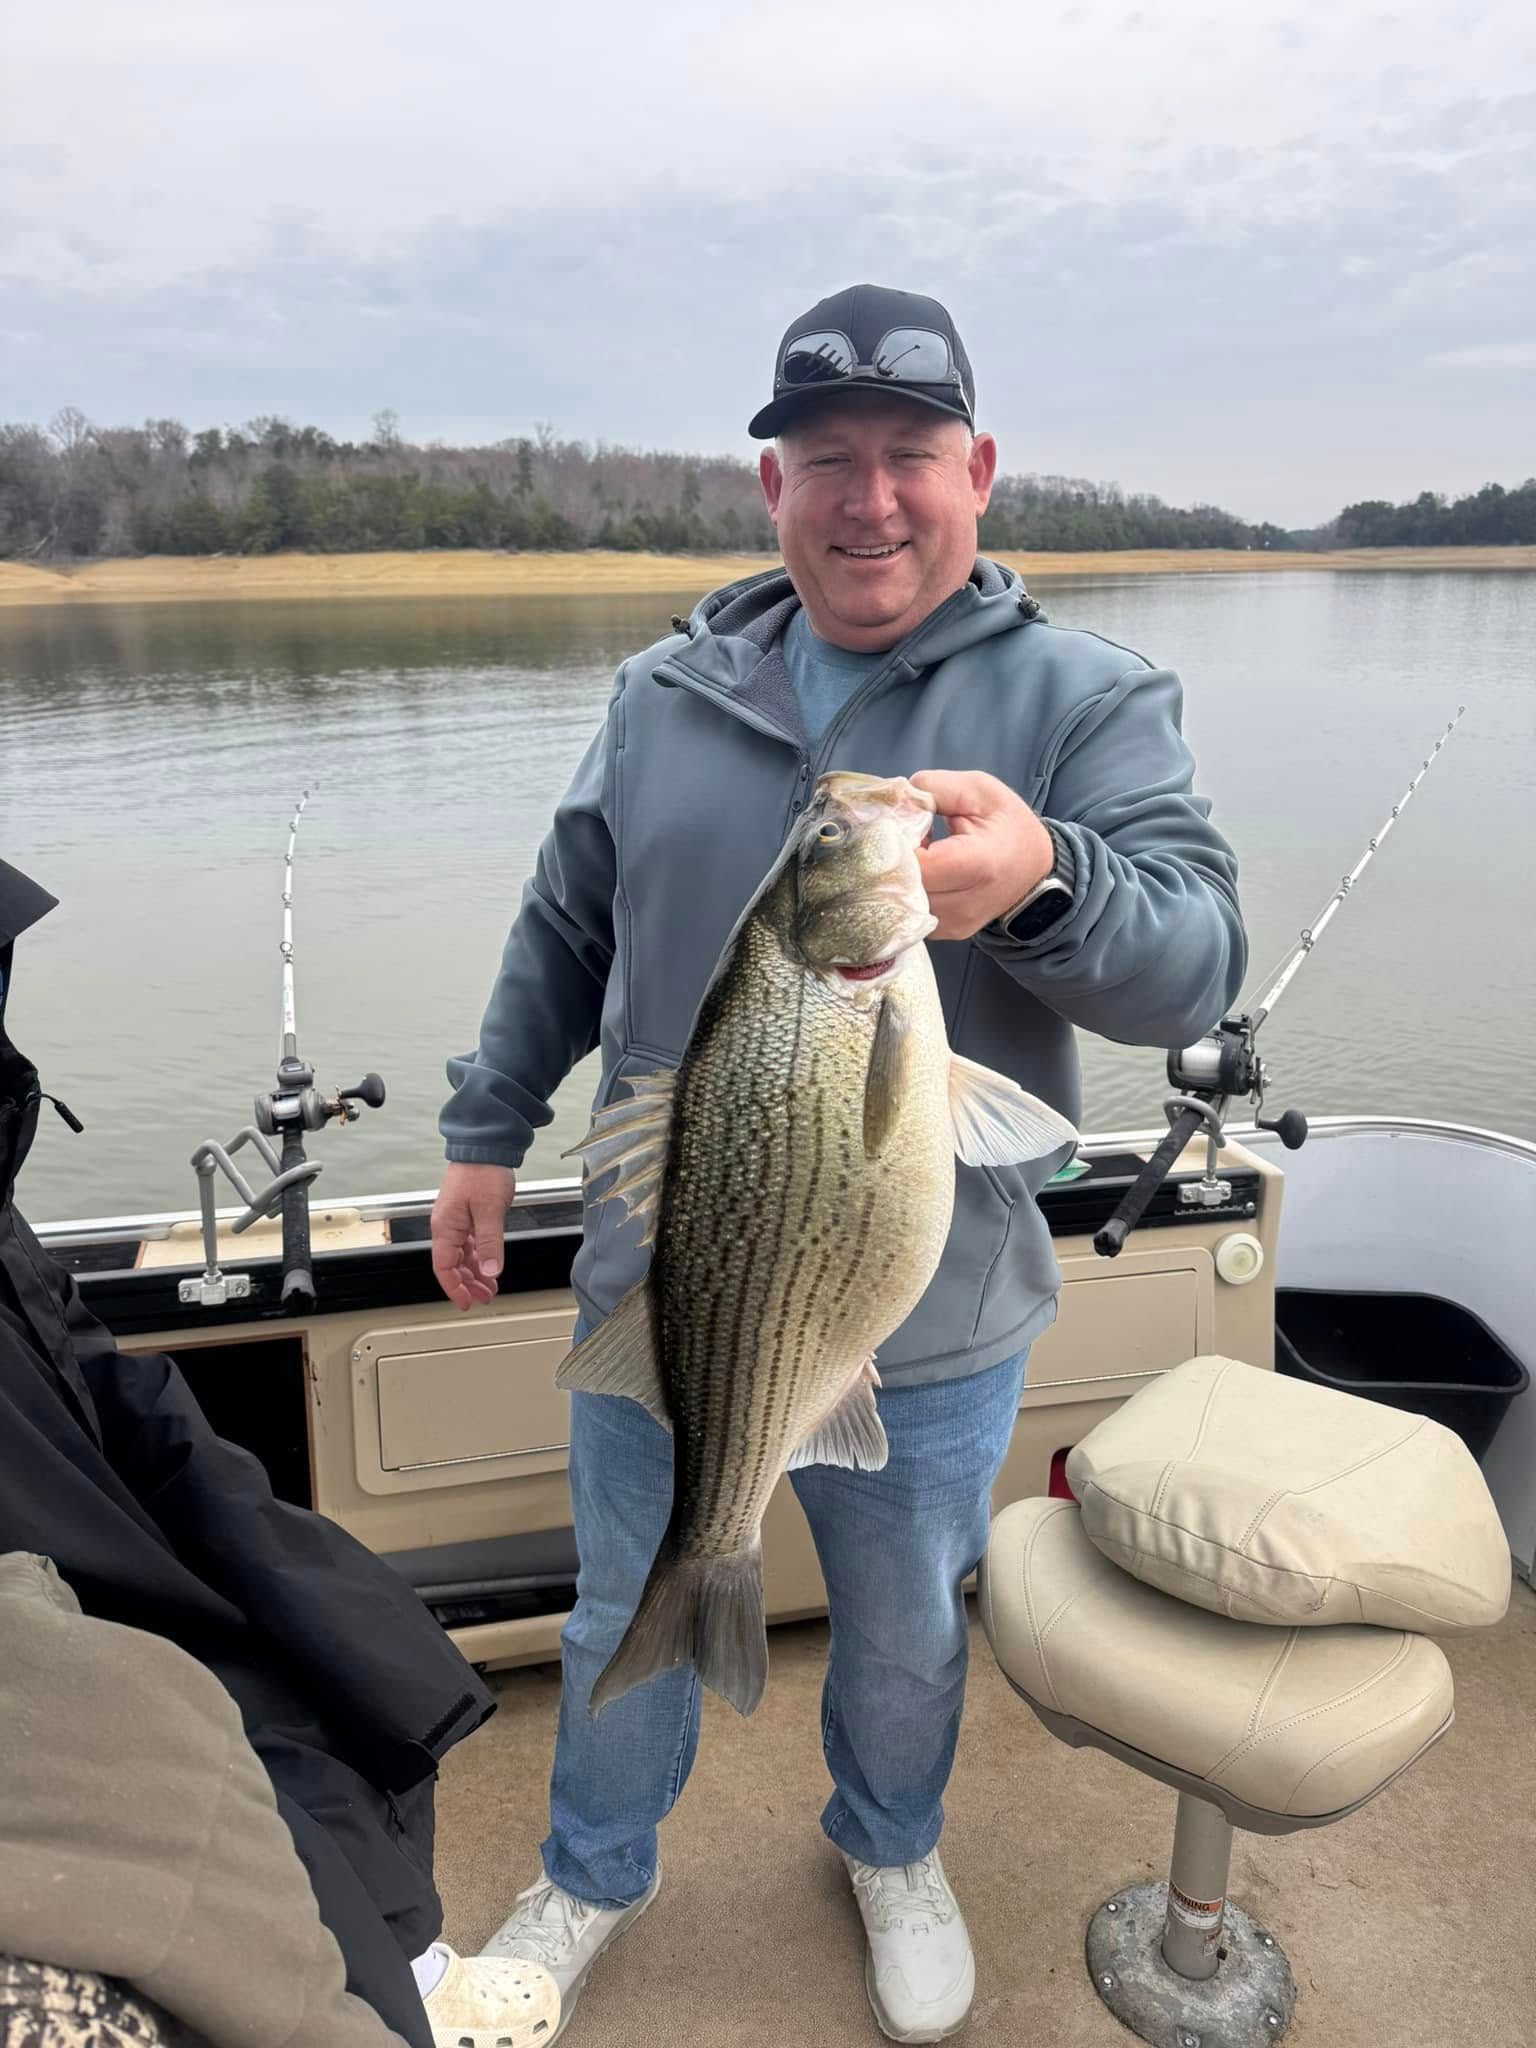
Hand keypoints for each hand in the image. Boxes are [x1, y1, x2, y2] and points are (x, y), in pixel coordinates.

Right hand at [431, 1162, 516, 1310]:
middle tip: (484, 1298)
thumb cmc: (483, 1172)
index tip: (466, 1303)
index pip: (444, 1267)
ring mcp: (456, 1221)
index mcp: (446, 1227)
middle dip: (467, 1285)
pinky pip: (469, 1244)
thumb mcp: (489, 1209)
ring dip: (474, 1273)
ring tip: (489, 1287)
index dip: (454, 1288)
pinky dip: (478, 1258)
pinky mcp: (466, 1215)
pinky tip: (488, 1266)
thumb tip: (491, 1270)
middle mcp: (447, 1226)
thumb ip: (489, 1242)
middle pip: (452, 1265)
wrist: (485, 1147)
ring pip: (461, 1256)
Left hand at [910, 770, 1053, 940]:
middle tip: (902, 836)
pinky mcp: (948, 933)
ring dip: (899, 876)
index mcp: (979, 864)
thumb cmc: (1008, 824)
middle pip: (903, 887)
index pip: (917, 864)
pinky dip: (908, 891)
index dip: (897, 843)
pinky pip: (911, 913)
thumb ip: (935, 788)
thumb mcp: (979, 790)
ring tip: (916, 853)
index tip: (899, 823)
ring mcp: (956, 924)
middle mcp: (966, 904)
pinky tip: (924, 872)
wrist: (1034, 867)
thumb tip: (897, 800)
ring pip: (902, 903)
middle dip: (893, 859)